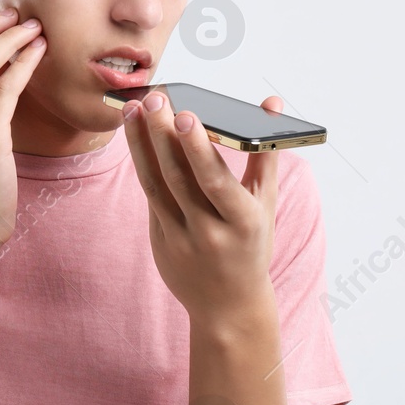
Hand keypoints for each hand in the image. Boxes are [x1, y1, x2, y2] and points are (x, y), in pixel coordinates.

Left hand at [120, 92, 283, 322]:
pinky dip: (142, 163)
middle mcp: (209, 233)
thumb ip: (266, 152)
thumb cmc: (252, 244)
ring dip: (142, 145)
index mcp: (243, 222)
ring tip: (134, 110)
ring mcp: (179, 240)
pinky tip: (136, 136)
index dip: (197, 148)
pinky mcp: (159, 241)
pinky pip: (150, 196)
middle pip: (179, 177)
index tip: (185, 114)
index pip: (214, 181)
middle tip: (153, 98)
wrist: (228, 305)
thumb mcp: (265, 204)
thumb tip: (271, 103)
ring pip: (156, 184)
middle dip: (163, 135)